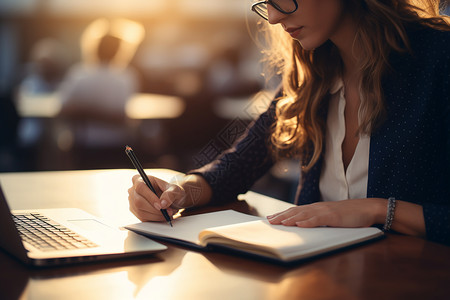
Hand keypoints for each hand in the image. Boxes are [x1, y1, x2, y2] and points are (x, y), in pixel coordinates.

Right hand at [128, 174, 185, 221]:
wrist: (171, 199)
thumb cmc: (171, 191)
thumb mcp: (175, 189)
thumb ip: (170, 194)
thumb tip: (163, 203)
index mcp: (140, 179)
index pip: (141, 187)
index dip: (150, 197)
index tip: (161, 206)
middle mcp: (133, 190)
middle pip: (139, 202)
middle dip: (155, 210)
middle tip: (169, 212)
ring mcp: (133, 201)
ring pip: (141, 212)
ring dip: (157, 216)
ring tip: (169, 214)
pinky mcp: (135, 211)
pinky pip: (143, 218)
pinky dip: (155, 219)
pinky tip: (163, 216)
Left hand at [267, 199, 385, 227]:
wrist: (366, 208)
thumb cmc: (349, 214)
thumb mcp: (330, 217)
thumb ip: (318, 219)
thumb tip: (305, 225)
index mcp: (316, 208)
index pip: (295, 210)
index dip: (282, 214)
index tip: (271, 218)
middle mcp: (317, 208)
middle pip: (295, 211)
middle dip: (281, 216)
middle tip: (269, 222)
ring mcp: (325, 211)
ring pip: (304, 214)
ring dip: (290, 218)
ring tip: (279, 223)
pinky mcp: (333, 216)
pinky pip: (318, 219)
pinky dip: (307, 222)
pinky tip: (299, 224)